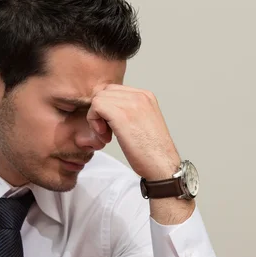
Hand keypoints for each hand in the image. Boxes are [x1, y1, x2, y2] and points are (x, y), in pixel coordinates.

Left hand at [87, 84, 195, 224]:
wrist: (162, 166)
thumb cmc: (151, 152)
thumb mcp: (142, 123)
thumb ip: (129, 112)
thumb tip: (108, 110)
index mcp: (146, 96)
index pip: (114, 90)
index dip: (107, 108)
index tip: (112, 127)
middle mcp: (140, 95)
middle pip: (104, 92)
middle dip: (100, 111)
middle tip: (107, 132)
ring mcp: (132, 103)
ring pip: (98, 98)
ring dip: (96, 118)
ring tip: (107, 136)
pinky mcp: (122, 114)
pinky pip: (96, 106)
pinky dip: (94, 121)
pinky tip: (105, 136)